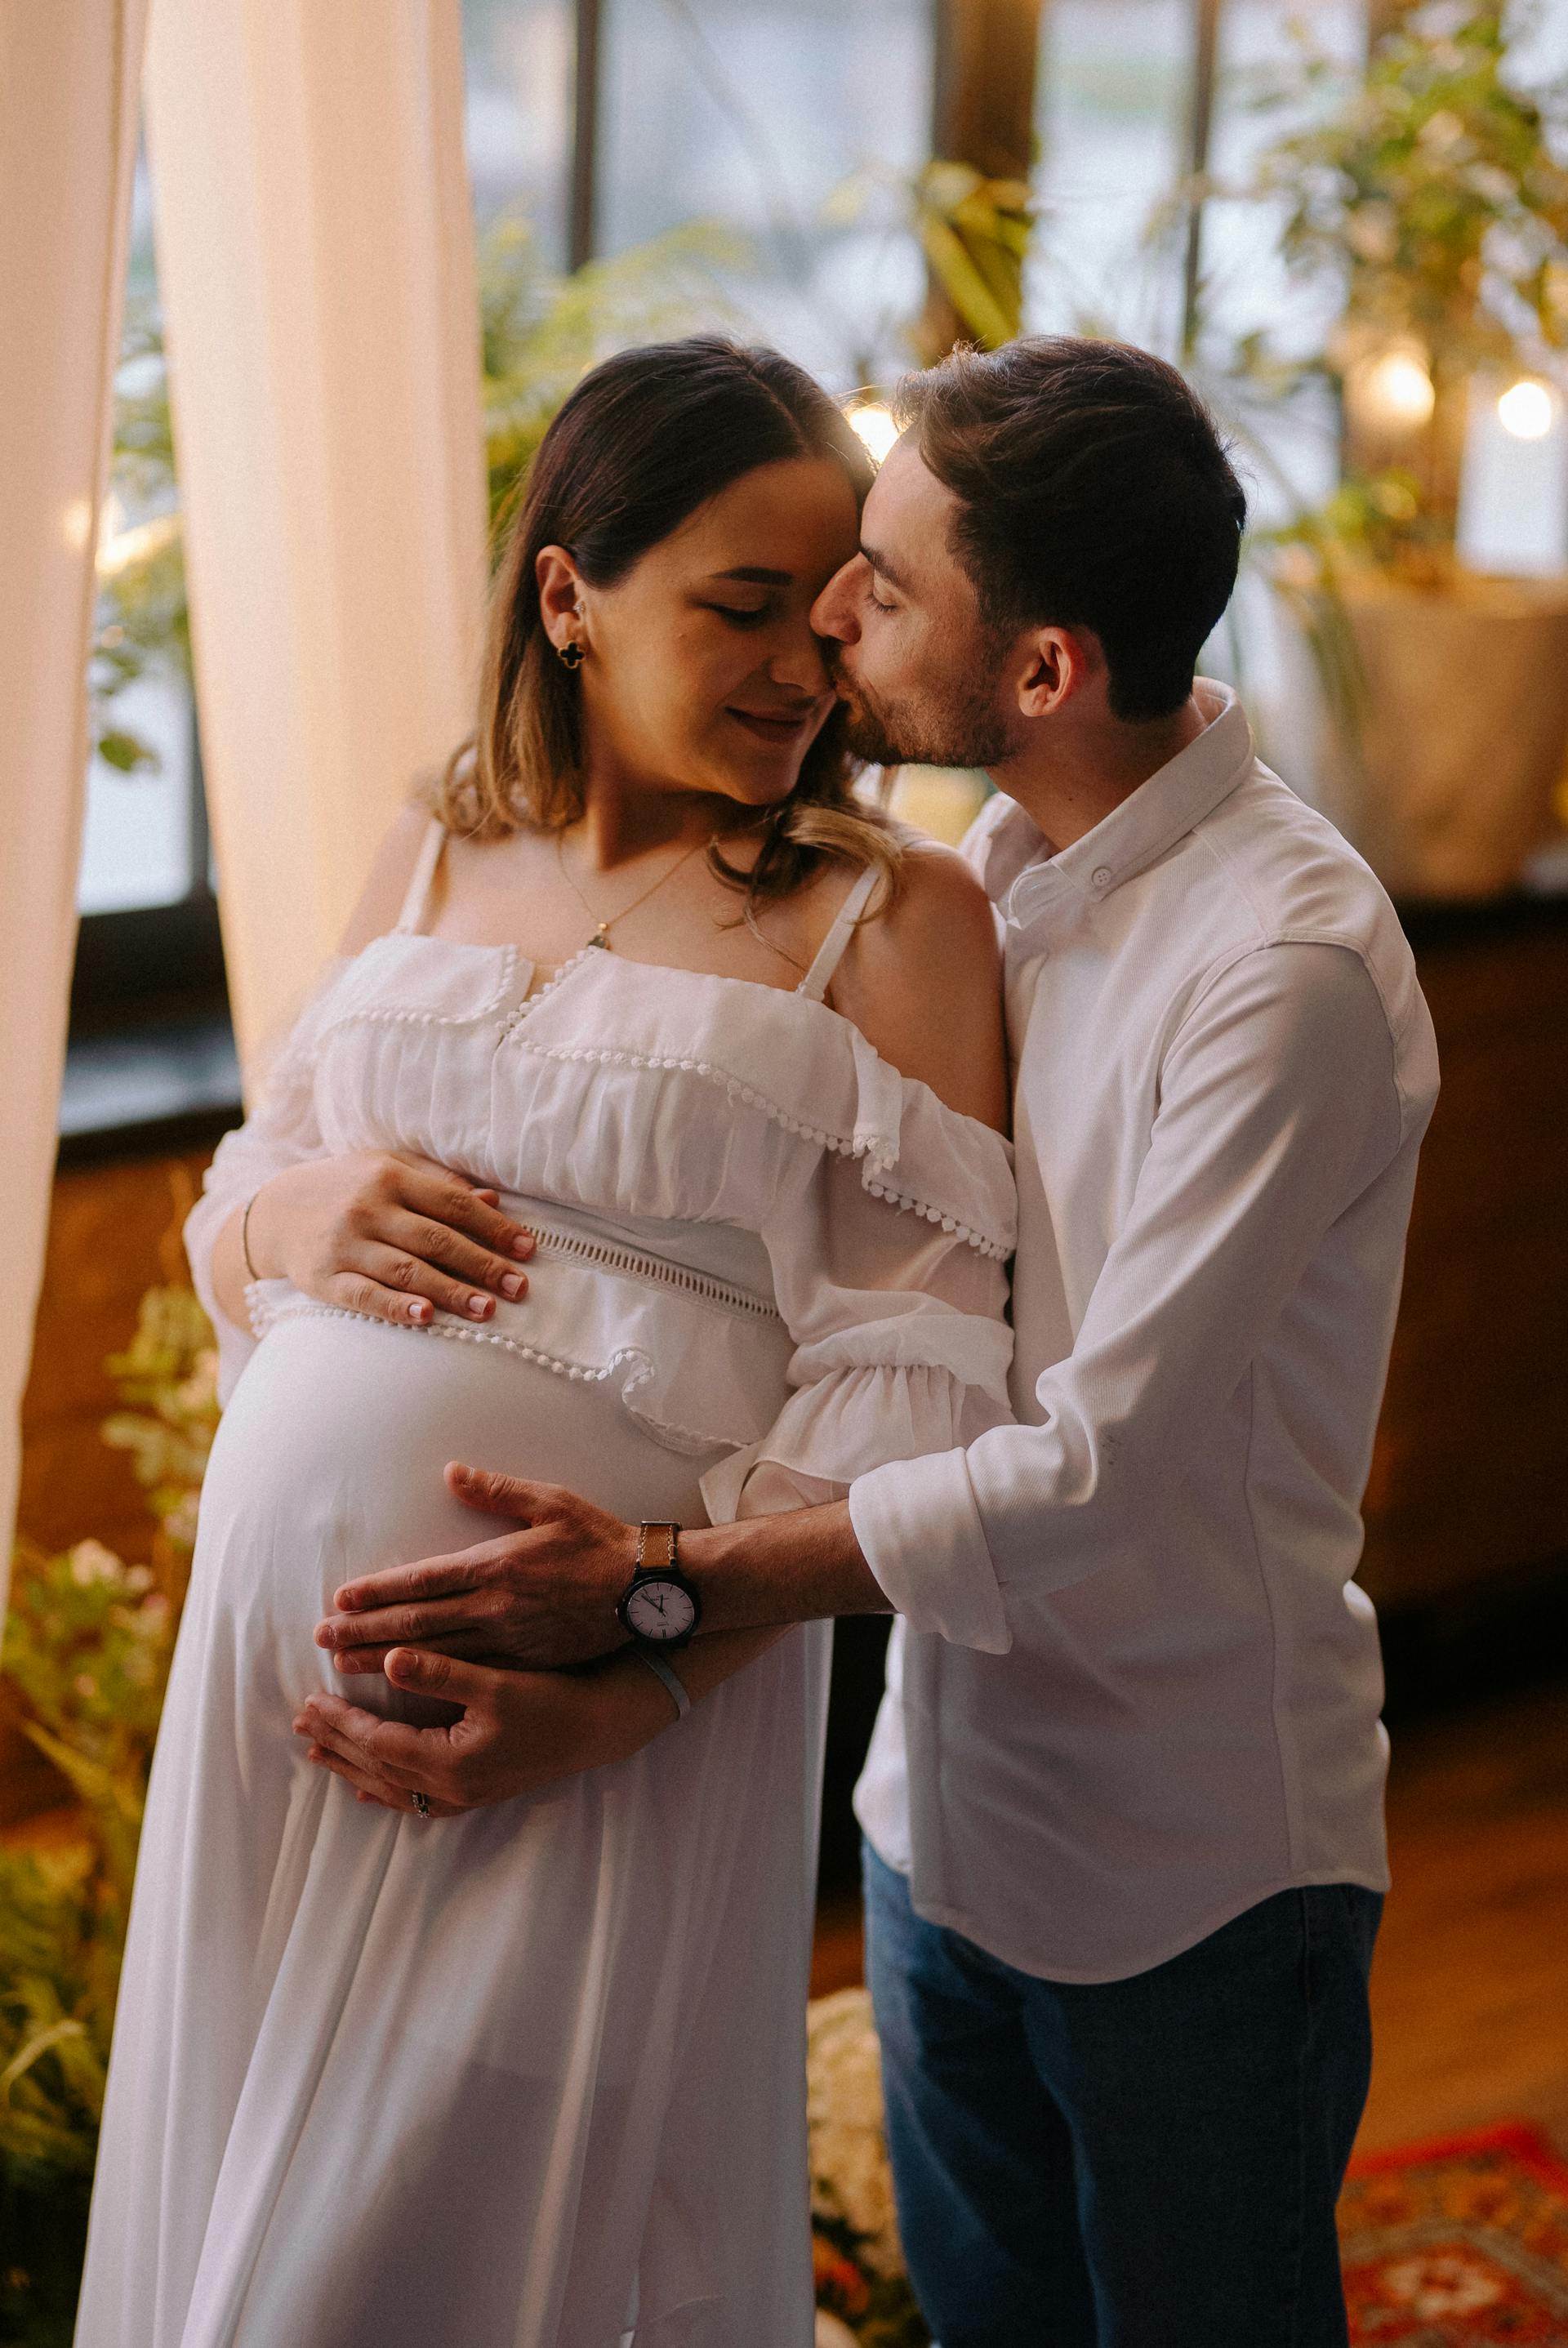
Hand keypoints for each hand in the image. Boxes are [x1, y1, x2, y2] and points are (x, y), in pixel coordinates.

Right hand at [245, 1152, 535, 1328]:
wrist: (276, 1211)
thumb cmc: (348, 1188)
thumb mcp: (387, 1168)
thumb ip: (438, 1182)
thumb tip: (492, 1198)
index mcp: (389, 1176)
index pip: (453, 1204)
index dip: (494, 1227)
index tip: (527, 1250)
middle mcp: (367, 1207)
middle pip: (436, 1240)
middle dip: (482, 1265)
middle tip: (518, 1287)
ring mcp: (344, 1244)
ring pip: (406, 1270)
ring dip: (451, 1292)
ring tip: (487, 1310)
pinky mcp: (324, 1278)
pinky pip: (365, 1295)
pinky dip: (396, 1307)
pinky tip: (427, 1317)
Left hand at [294, 1644, 675, 1813]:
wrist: (600, 1730)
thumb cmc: (553, 1700)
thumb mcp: (497, 1681)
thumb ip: (441, 1672)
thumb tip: (389, 1659)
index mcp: (452, 1762)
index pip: (378, 1742)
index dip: (341, 1722)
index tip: (310, 1699)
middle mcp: (452, 1789)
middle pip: (377, 1768)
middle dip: (337, 1744)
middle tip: (300, 1722)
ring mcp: (464, 1797)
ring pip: (391, 1788)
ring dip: (352, 1769)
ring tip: (318, 1753)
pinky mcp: (476, 1793)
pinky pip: (415, 1799)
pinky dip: (386, 1791)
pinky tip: (369, 1791)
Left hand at [315, 1465, 639, 1673]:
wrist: (649, 1592)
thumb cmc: (600, 1541)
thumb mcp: (552, 1502)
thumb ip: (498, 1490)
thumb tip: (452, 1473)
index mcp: (496, 1565)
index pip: (423, 1581)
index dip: (378, 1591)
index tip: (340, 1600)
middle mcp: (495, 1607)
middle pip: (417, 1623)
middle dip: (364, 1631)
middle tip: (322, 1640)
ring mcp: (509, 1641)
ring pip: (434, 1655)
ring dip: (384, 1660)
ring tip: (344, 1667)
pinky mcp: (526, 1664)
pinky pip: (467, 1675)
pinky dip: (429, 1681)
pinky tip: (404, 1689)